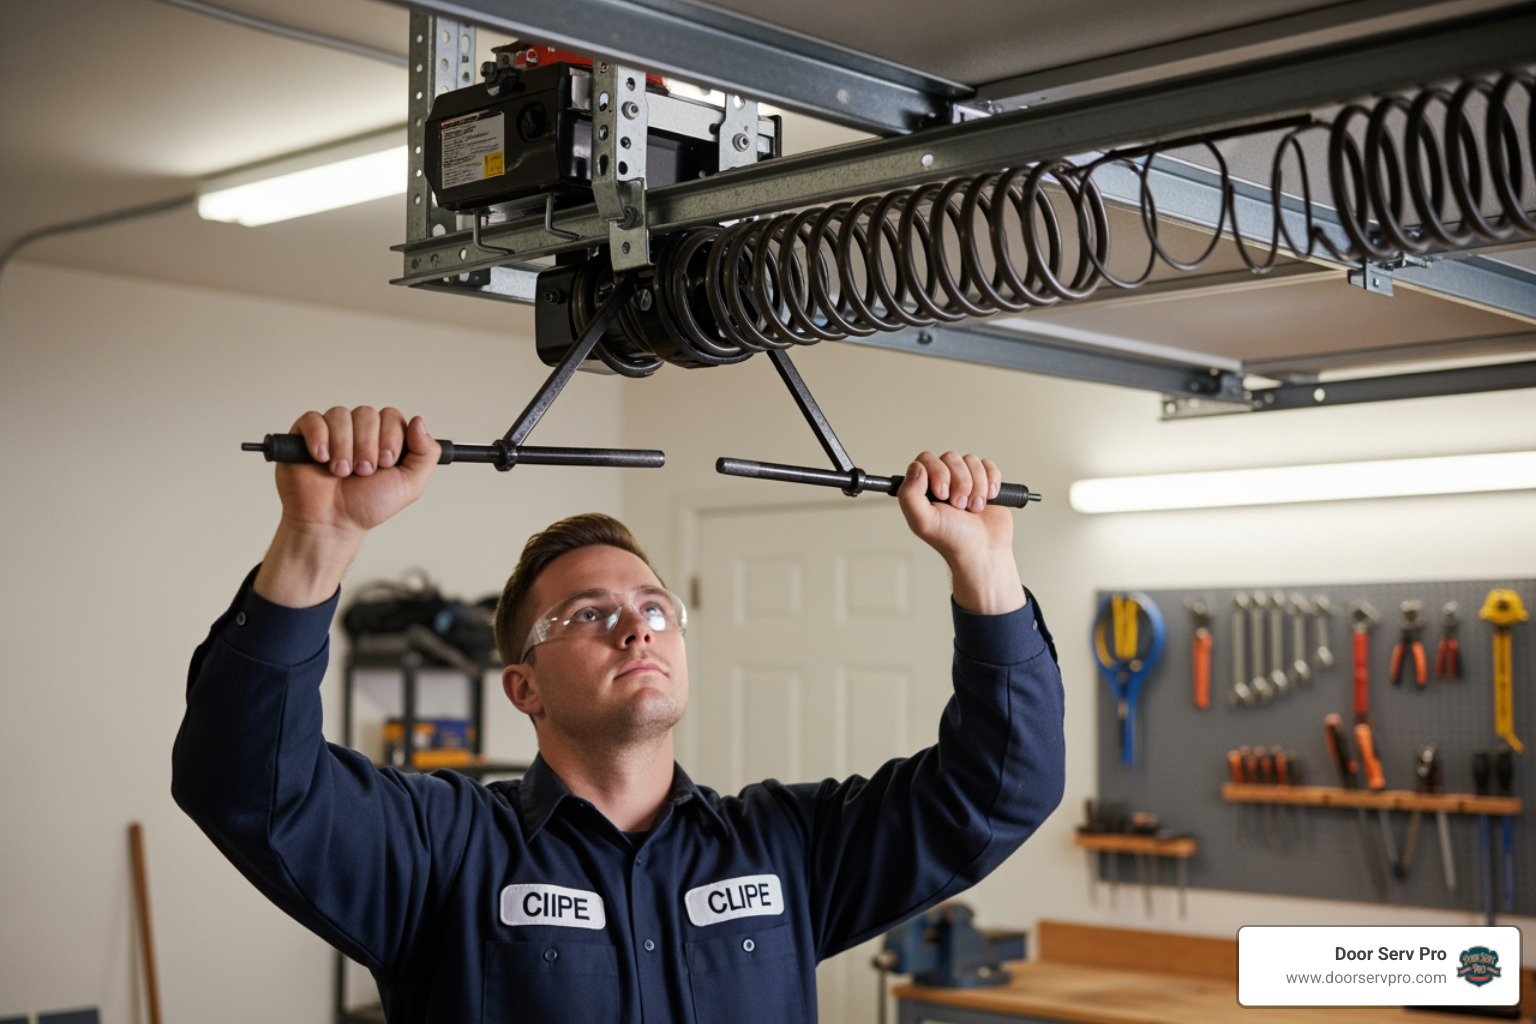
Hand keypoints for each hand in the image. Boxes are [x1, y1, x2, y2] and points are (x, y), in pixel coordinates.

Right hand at [254, 406, 438, 606]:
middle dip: (367, 446)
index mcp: (383, 437)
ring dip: (344, 447)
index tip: (385, 464)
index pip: (391, 416)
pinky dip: (319, 439)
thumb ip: (426, 454)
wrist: (331, 523)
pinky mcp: (305, 434)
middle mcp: (358, 430)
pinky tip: (321, 459)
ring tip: (341, 472)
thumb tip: (419, 421)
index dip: (390, 438)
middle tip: (363, 472)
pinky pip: (313, 419)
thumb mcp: (410, 484)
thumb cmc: (366, 506)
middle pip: (367, 414)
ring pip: (340, 415)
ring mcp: (331, 431)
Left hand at [897, 451, 1023, 615]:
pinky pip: (988, 465)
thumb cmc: (952, 540)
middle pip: (950, 457)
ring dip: (976, 486)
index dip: (937, 472)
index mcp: (923, 487)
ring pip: (970, 460)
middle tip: (959, 505)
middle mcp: (943, 479)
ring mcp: (965, 479)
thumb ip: (909, 494)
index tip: (942, 494)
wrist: (983, 551)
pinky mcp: (985, 480)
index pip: (925, 459)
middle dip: (959, 482)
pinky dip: (991, 482)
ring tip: (973, 508)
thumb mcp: (923, 521)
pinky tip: (988, 499)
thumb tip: (916, 467)